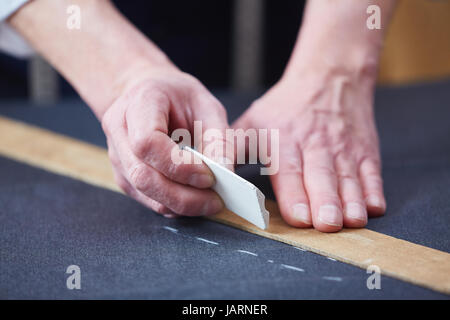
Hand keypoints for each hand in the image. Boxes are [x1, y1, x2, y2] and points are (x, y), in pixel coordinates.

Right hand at [101, 68, 230, 216]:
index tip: (209, 177)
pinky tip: (194, 200)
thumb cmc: (179, 97)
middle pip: (142, 174)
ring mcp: (117, 154)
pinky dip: (173, 205)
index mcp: (139, 101)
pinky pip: (146, 198)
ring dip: (180, 204)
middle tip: (216, 202)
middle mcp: (119, 129)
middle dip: (183, 196)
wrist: (150, 93)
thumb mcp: (207, 106)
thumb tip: (226, 172)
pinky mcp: (123, 175)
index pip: (147, 142)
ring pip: (143, 191)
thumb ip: (218, 138)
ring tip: (210, 203)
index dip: (178, 165)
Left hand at [233, 70, 385, 231]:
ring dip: (351, 200)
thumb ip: (232, 149)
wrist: (329, 78)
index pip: (289, 171)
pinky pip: (371, 171)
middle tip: (328, 224)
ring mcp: (343, 148)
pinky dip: (374, 190)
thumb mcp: (252, 122)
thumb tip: (212, 174)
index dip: (295, 195)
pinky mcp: (365, 150)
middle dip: (325, 202)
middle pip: (321, 176)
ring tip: (353, 221)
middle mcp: (315, 145)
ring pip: (348, 177)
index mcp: (284, 140)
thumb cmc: (284, 108)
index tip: (299, 217)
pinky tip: (374, 207)